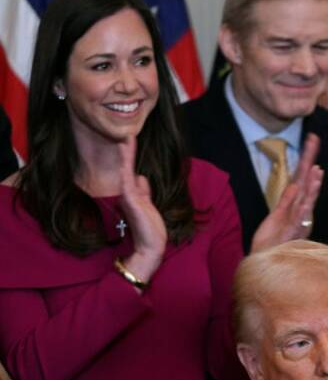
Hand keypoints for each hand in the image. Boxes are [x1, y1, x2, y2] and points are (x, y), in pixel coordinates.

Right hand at [118, 138, 166, 282]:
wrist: (150, 246)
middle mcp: (127, 192)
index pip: (131, 171)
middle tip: (127, 133)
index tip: (130, 140)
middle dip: (128, 151)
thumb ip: (144, 191)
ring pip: (126, 168)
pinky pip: (127, 176)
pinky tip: (126, 151)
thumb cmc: (150, 228)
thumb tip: (141, 177)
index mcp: (133, 193)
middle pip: (128, 167)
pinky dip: (127, 163)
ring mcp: (127, 194)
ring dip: (127, 153)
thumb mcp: (149, 205)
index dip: (130, 156)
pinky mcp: (130, 197)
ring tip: (127, 137)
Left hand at [250, 133, 323, 252]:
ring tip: (317, 168)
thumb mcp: (276, 217)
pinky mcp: (293, 230)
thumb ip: (286, 201)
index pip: (302, 178)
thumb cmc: (271, 243)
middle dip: (310, 160)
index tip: (311, 140)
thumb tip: (294, 184)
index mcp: (295, 205)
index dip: (306, 159)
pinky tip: (308, 192)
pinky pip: (301, 214)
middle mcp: (300, 210)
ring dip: (313, 183)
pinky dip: (306, 202)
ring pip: (307, 198)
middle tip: (314, 140)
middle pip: (306, 181)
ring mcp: (298, 220)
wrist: (265, 263)